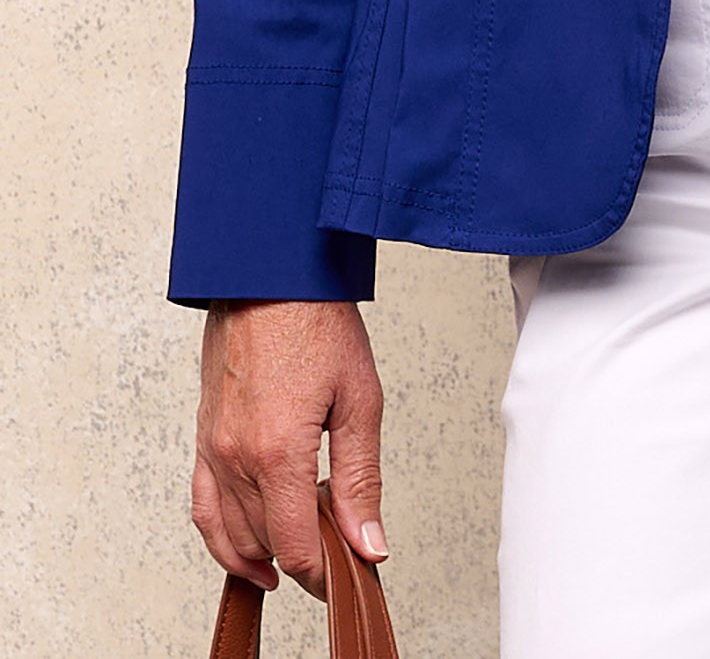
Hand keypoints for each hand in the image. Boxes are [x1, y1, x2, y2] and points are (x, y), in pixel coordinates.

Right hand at [192, 299, 386, 598]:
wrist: (268, 272)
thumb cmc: (315, 320)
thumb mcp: (360, 399)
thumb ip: (361, 480)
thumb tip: (370, 543)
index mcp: (277, 452)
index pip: (297, 548)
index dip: (328, 574)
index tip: (353, 573)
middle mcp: (235, 457)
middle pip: (268, 544)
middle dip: (307, 558)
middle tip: (345, 548)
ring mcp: (212, 449)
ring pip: (234, 534)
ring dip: (269, 551)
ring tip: (307, 550)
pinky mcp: (203, 437)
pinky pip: (204, 508)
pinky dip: (224, 539)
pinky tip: (250, 551)